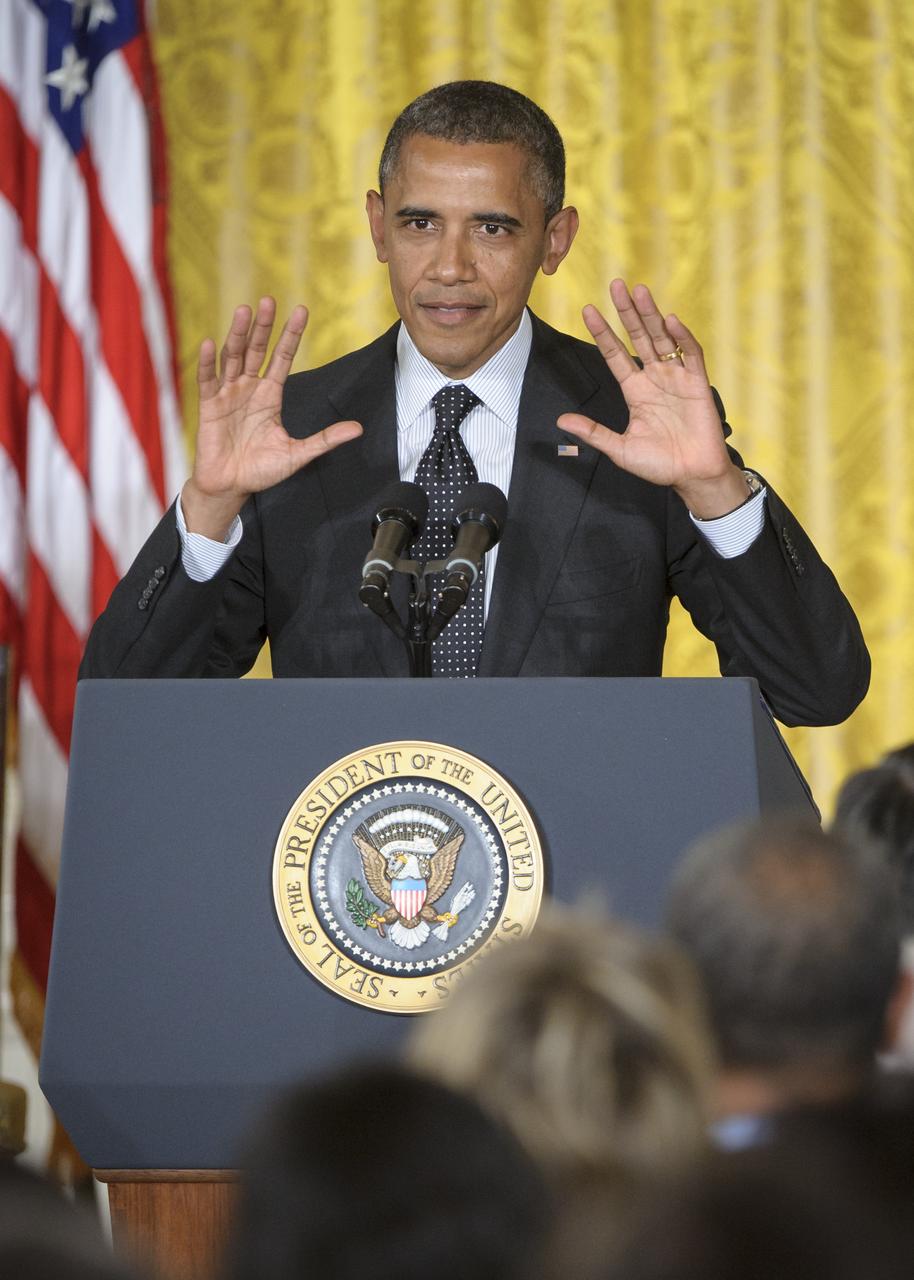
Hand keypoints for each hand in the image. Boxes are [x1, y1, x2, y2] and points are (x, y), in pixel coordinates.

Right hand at [182, 298, 362, 537]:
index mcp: (270, 395)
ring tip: (244, 311)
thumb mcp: (298, 453)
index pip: (282, 358)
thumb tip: (358, 429)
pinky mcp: (209, 407)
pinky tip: (211, 343)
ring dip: (238, 334)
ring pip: (233, 357)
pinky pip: (208, 381)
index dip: (291, 335)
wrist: (231, 487)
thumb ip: (325, 439)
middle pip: (256, 350)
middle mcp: (249, 388)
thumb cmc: (262, 470)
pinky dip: (209, 363)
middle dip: (263, 326)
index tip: (301, 311)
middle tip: (269, 300)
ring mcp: (228, 395)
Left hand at [557, 280, 747, 517]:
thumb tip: (561, 422)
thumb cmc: (659, 465)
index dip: (603, 333)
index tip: (588, 311)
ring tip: (639, 291)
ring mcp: (677, 378)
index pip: (616, 355)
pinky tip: (669, 320)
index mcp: (636, 391)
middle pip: (639, 337)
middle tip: (615, 285)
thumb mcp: (619, 449)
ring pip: (662, 338)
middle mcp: (655, 378)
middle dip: (627, 312)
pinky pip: (691, 354)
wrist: (693, 476)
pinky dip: (682, 337)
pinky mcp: (698, 383)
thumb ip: (593, 432)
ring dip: (651, 315)